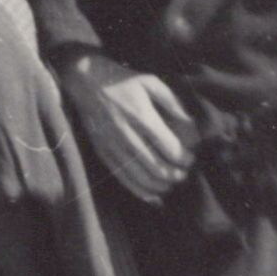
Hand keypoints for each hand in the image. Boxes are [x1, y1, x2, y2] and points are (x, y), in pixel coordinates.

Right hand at [63, 54, 197, 204]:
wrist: (85, 80)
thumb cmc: (122, 81)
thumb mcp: (150, 82)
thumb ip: (172, 103)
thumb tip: (191, 127)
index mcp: (140, 115)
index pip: (168, 147)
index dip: (184, 157)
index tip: (191, 158)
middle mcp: (125, 133)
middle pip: (156, 166)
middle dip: (175, 174)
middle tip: (184, 173)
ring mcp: (111, 145)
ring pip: (140, 177)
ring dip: (160, 185)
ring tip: (172, 182)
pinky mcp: (102, 152)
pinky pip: (122, 178)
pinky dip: (140, 191)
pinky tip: (154, 194)